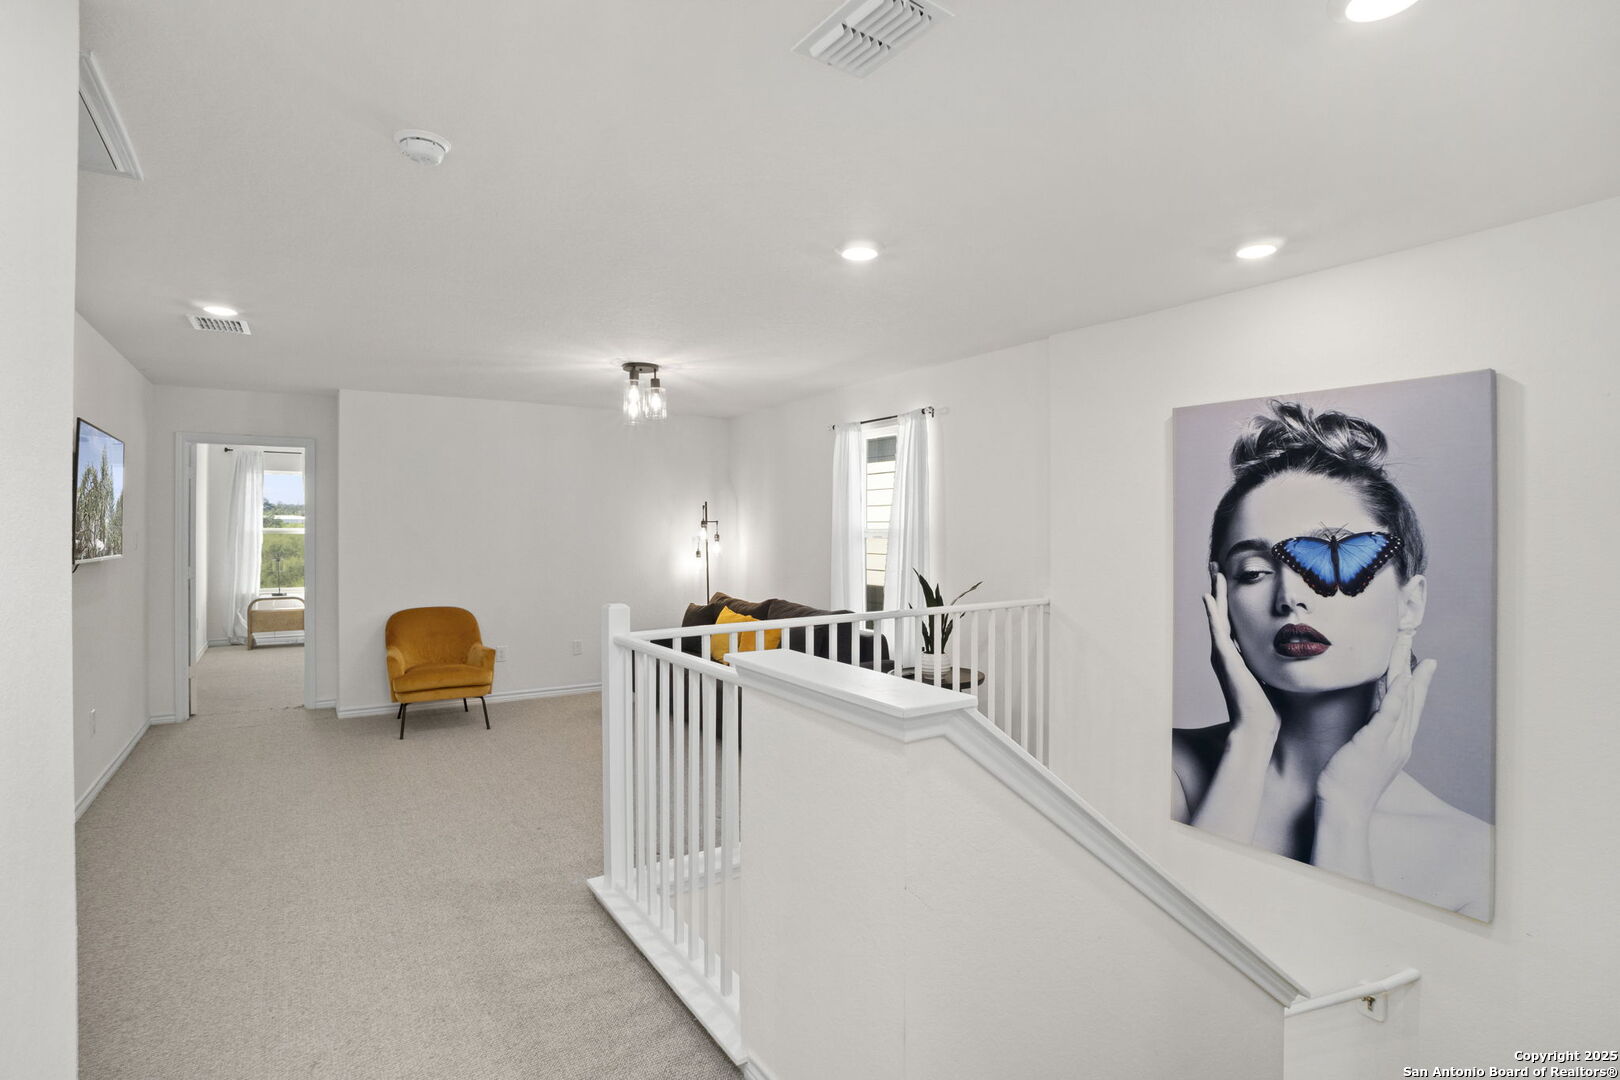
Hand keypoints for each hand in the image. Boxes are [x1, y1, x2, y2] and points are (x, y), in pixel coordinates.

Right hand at [1202, 564, 1279, 739]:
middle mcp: (1225, 652)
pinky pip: (1217, 630)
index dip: (1229, 600)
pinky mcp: (1225, 659)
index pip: (1231, 620)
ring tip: (1213, 573)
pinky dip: (1211, 612)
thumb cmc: (1265, 707)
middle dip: (1219, 589)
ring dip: (1215, 592)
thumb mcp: (1269, 676)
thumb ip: (1270, 663)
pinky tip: (1208, 597)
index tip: (1228, 580)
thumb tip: (1286, 653)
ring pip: (1217, 616)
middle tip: (1215, 567)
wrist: (1256, 726)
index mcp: (1235, 655)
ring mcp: (1223, 654)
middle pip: (1221, 613)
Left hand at [1317, 633, 1436, 816]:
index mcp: (1399, 745)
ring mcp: (1390, 743)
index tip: (1424, 665)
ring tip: (1408, 650)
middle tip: (1418, 647)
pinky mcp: (1374, 743)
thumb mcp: (1365, 757)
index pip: (1411, 709)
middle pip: (1412, 701)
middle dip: (1416, 673)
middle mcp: (1400, 742)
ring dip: (1406, 674)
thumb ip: (1372, 737)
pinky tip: (1401, 678)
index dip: (1417, 686)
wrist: (1345, 810)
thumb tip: (1369, 722)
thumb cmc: (1349, 786)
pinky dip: (1396, 695)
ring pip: (1404, 702)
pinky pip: (1388, 715)